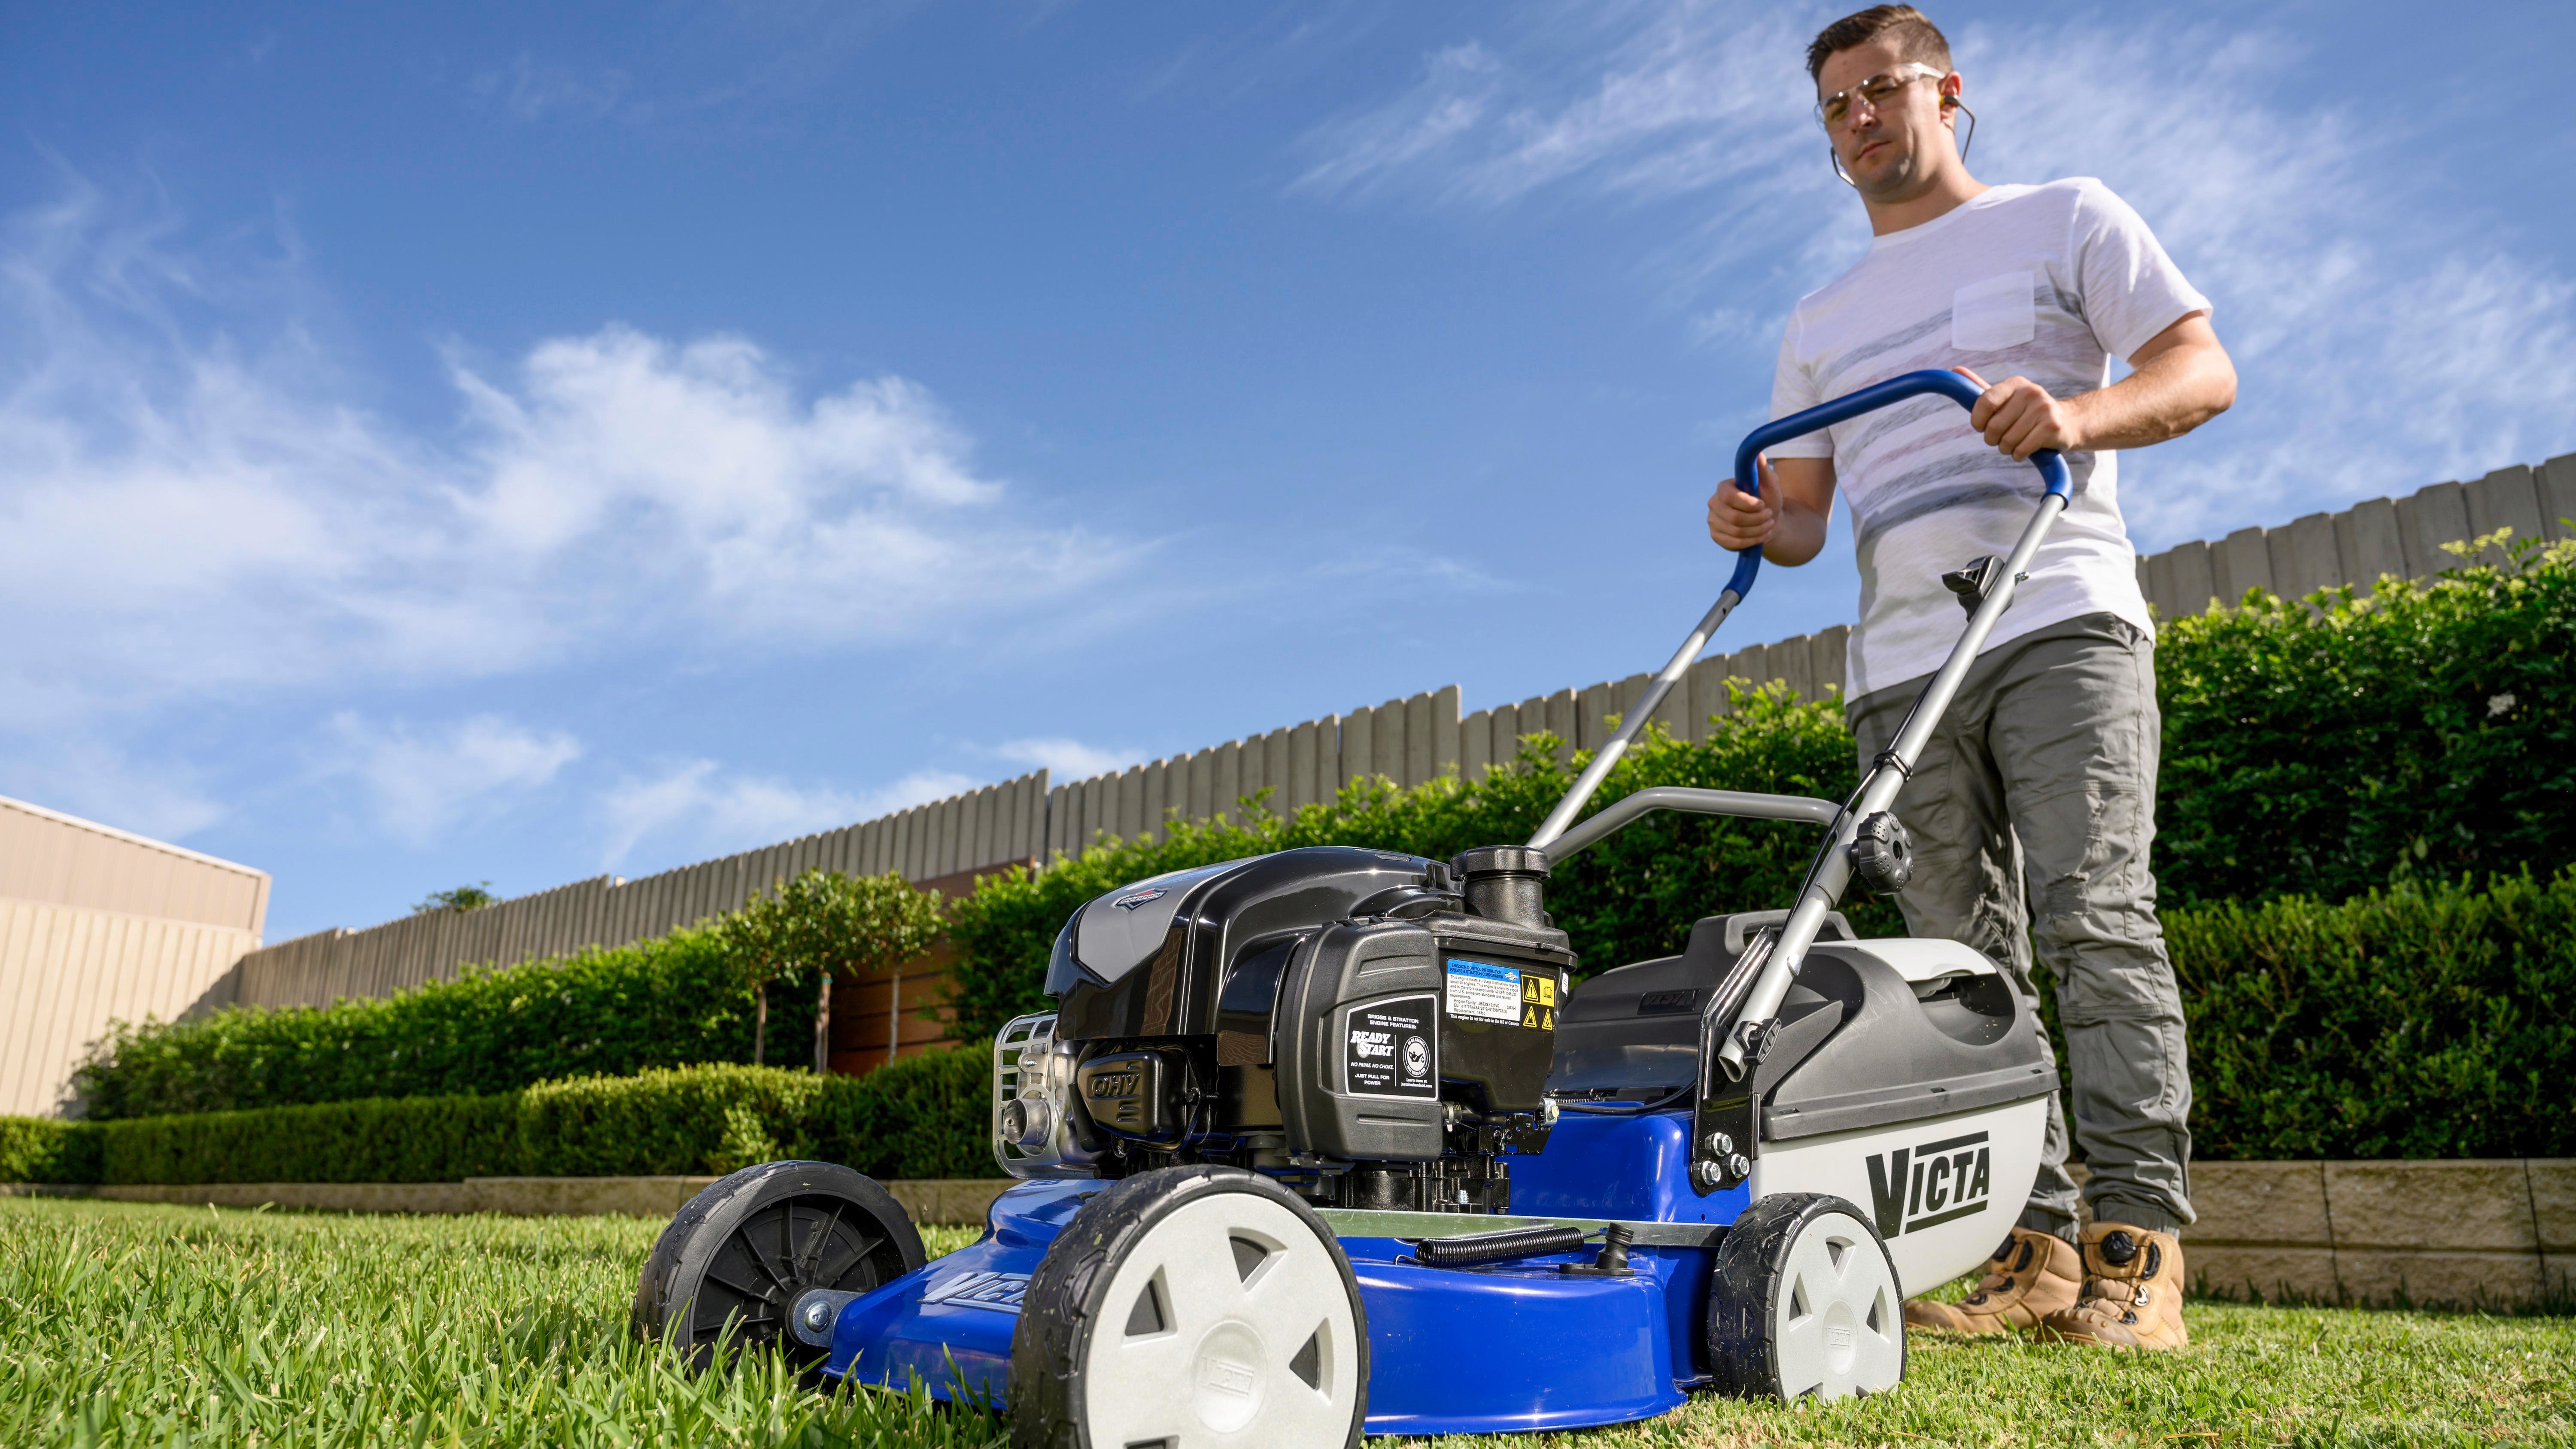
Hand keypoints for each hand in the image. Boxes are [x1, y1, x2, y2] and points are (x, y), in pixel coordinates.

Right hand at [1707, 453, 1777, 550]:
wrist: (1767, 520)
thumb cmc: (1767, 499)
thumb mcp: (1770, 485)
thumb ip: (1764, 471)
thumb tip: (1759, 456)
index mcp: (1723, 488)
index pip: (1729, 496)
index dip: (1748, 504)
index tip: (1763, 504)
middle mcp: (1714, 503)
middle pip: (1734, 518)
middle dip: (1757, 519)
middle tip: (1770, 516)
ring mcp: (1713, 521)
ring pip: (1736, 532)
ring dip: (1758, 531)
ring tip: (1770, 525)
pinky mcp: (1716, 536)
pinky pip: (1733, 543)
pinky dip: (1752, 541)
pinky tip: (1762, 535)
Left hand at [1953, 367, 2084, 460]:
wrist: (2068, 422)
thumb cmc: (2027, 413)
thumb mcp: (2006, 398)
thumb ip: (1981, 388)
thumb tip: (1955, 369)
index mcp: (2015, 383)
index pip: (1984, 402)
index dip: (1978, 421)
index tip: (1981, 426)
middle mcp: (2030, 392)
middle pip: (1994, 427)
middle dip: (1993, 439)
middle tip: (2003, 437)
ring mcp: (2043, 408)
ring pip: (2007, 441)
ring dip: (2006, 448)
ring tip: (2017, 441)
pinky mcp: (2052, 427)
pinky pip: (2021, 450)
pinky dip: (2018, 455)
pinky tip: (2026, 448)